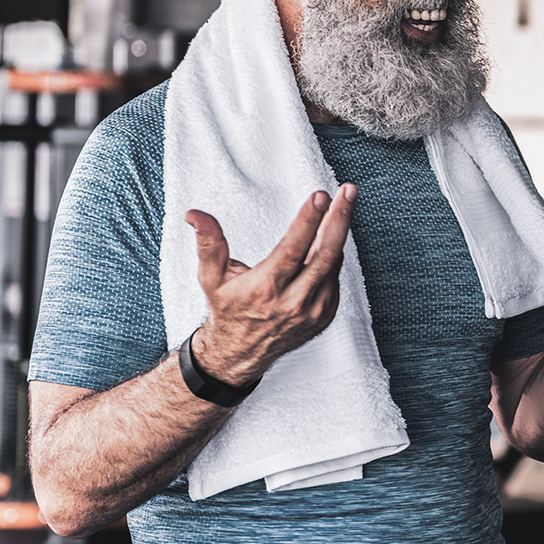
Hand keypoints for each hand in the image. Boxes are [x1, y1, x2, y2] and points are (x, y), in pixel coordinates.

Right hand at [185, 185, 356, 384]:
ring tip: (344, 203)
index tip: (320, 195)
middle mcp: (293, 301)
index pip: (294, 248)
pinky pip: (334, 278)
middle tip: (349, 191)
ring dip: (340, 232)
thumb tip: (194, 215)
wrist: (240, 352)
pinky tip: (332, 235)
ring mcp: (313, 311)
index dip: (309, 220)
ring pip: (333, 264)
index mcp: (266, 288)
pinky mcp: (325, 315)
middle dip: (339, 218)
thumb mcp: (211, 277)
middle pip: (325, 254)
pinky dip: (334, 255)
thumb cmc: (227, 309)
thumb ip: (209, 243)